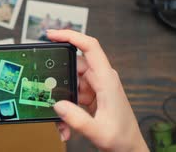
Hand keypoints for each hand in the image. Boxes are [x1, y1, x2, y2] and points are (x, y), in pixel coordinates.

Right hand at [48, 30, 148, 151]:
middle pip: (74, 65)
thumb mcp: (98, 131)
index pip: (90, 47)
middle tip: (46, 88)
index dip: (71, 35)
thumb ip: (77, 119)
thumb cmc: (122, 138)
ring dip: (63, 97)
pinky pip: (74, 93)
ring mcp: (97, 86)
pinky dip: (68, 105)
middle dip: (59, 78)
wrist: (130, 148)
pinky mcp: (93, 95)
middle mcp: (102, 79)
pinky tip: (67, 123)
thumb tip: (58, 105)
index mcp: (107, 80)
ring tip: (61, 118)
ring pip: (72, 81)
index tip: (52, 35)